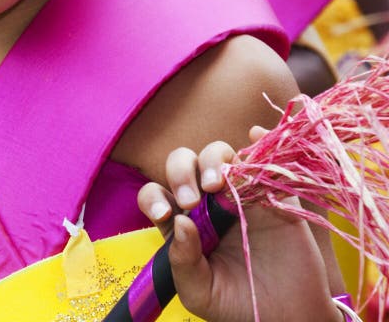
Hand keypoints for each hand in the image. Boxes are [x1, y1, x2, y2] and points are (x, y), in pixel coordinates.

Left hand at [137, 134, 341, 321]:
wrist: (288, 317)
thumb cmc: (237, 305)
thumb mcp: (200, 293)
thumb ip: (183, 262)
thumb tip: (180, 221)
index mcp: (181, 220)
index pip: (155, 193)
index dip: (153, 196)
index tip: (163, 213)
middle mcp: (205, 200)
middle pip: (184, 162)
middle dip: (181, 172)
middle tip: (192, 200)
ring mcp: (238, 192)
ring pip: (219, 154)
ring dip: (213, 158)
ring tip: (216, 184)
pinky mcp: (271, 191)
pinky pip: (263, 158)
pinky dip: (259, 141)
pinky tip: (254, 137)